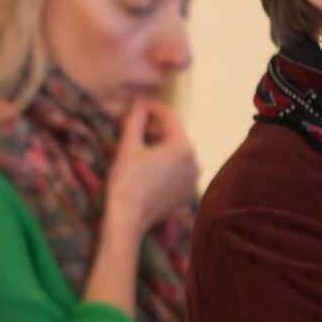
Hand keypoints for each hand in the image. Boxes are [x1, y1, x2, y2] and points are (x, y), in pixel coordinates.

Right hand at [104, 99, 198, 236]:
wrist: (128, 219)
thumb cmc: (126, 181)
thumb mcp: (128, 146)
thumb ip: (136, 119)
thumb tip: (139, 102)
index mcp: (183, 147)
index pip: (169, 117)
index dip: (152, 108)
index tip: (138, 104)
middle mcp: (195, 162)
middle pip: (173, 135)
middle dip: (153, 128)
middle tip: (131, 125)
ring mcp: (193, 179)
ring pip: (176, 153)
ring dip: (158, 145)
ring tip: (137, 145)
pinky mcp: (187, 192)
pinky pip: (178, 169)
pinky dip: (164, 163)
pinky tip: (146, 165)